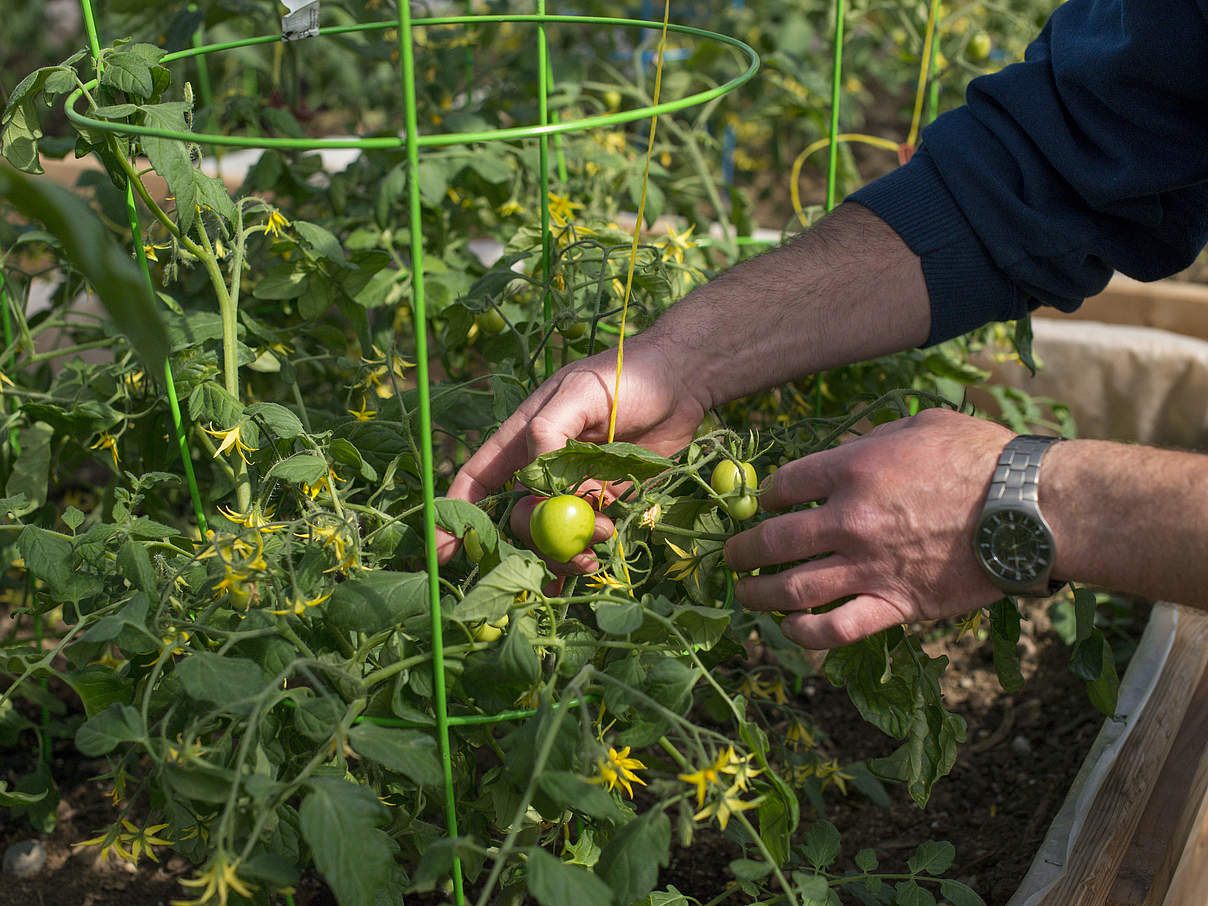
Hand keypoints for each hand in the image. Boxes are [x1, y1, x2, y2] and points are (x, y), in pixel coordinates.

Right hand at [437, 337, 708, 563]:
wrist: (682, 383)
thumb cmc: (625, 375)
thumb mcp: (581, 391)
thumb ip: (552, 430)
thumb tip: (534, 477)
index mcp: (523, 438)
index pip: (477, 479)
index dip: (457, 513)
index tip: (444, 551)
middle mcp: (542, 469)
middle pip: (518, 519)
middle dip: (534, 540)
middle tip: (568, 546)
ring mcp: (574, 490)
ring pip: (550, 538)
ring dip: (566, 553)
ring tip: (599, 545)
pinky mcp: (607, 504)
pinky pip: (584, 541)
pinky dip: (579, 563)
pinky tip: (585, 574)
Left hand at [724, 408, 1011, 648]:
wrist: (1031, 509)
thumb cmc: (982, 458)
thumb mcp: (920, 426)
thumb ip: (870, 440)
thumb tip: (840, 452)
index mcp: (852, 469)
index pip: (783, 485)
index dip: (765, 495)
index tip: (764, 504)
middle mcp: (849, 519)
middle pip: (774, 539)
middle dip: (742, 548)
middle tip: (732, 555)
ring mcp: (868, 566)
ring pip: (792, 587)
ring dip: (758, 593)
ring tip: (744, 593)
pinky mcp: (895, 605)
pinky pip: (836, 628)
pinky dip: (805, 633)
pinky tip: (791, 628)